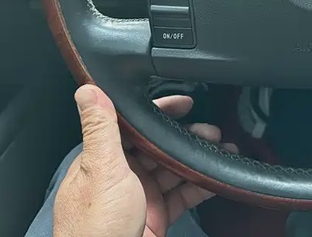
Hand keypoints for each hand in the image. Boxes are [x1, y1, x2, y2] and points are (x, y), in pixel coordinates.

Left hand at [54, 84, 236, 236]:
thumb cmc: (95, 229)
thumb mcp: (101, 169)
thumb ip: (101, 129)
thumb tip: (89, 89)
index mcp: (104, 159)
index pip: (134, 126)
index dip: (160, 112)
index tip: (184, 102)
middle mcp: (122, 176)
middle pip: (159, 147)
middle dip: (186, 136)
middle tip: (211, 130)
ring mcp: (141, 197)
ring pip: (174, 170)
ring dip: (197, 159)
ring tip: (221, 149)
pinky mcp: (156, 217)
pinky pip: (182, 195)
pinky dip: (200, 186)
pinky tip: (216, 178)